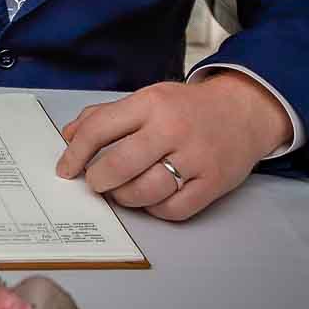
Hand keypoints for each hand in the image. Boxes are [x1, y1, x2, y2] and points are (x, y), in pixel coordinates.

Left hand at [54, 71, 291, 220]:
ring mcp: (195, 157)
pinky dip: (155, 210)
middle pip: (120, 165)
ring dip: (124, 197)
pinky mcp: (213, 182)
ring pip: (145, 192)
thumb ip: (105, 115)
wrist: (243, 110)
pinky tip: (151, 199)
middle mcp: (172, 129)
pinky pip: (173, 209)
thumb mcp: (147, 97)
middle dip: (97, 180)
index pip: (99, 129)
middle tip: (94, 182)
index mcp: (150, 103)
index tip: (65, 168)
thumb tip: (69, 135)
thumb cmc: (187, 107)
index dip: (75, 153)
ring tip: (121, 191)